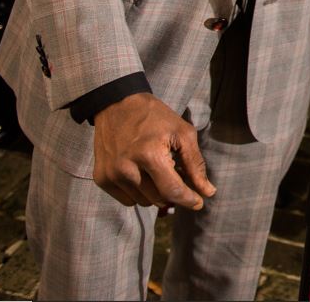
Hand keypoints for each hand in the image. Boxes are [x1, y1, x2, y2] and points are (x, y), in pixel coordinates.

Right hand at [92, 92, 215, 209]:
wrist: (118, 105)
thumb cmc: (156, 118)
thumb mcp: (182, 134)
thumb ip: (195, 165)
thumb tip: (208, 192)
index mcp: (149, 154)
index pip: (172, 190)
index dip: (188, 200)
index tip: (199, 203)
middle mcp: (126, 168)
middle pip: (158, 198)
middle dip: (173, 194)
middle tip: (178, 177)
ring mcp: (111, 175)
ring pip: (143, 202)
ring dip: (155, 193)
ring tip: (158, 171)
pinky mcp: (101, 178)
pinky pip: (127, 200)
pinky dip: (139, 192)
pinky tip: (141, 173)